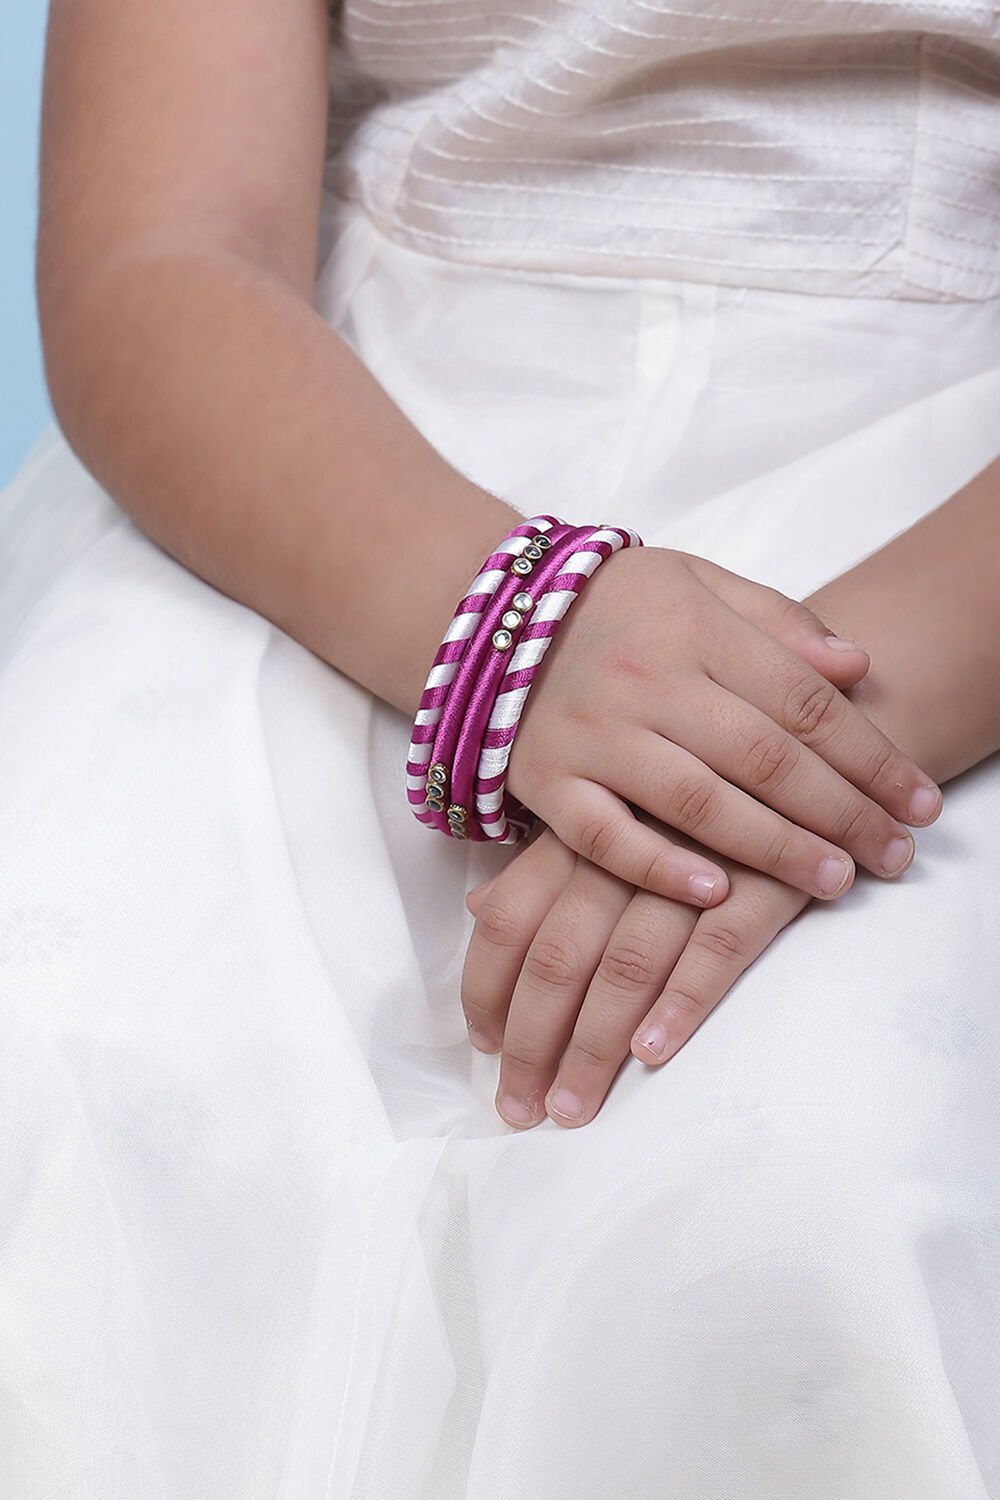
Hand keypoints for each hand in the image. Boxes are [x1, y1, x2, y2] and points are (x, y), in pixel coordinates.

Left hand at [462, 821, 810, 1129]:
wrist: (811, 754)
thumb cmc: (701, 795)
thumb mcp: (615, 813)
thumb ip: (546, 863)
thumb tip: (479, 908)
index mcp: (584, 832)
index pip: (510, 917)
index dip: (489, 988)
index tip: (485, 1049)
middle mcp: (628, 849)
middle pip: (559, 956)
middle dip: (532, 1041)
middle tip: (522, 1108)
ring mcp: (697, 866)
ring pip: (627, 965)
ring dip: (592, 1046)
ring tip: (573, 1107)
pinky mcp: (766, 881)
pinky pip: (716, 950)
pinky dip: (680, 1004)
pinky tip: (651, 1054)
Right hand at [505, 547, 940, 904]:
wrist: (495, 617)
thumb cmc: (617, 605)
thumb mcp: (699, 582)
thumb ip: (778, 620)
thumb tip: (856, 665)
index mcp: (694, 628)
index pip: (802, 700)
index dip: (870, 755)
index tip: (919, 802)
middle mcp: (647, 682)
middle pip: (763, 758)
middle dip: (841, 813)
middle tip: (895, 856)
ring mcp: (593, 735)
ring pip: (696, 802)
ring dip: (773, 848)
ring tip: (834, 880)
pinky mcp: (548, 782)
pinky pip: (604, 836)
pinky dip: (659, 868)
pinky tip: (715, 894)